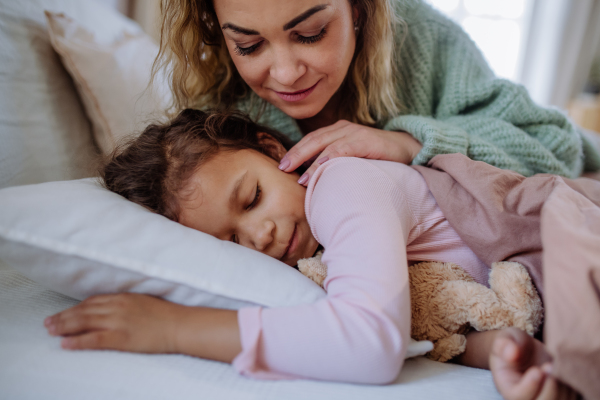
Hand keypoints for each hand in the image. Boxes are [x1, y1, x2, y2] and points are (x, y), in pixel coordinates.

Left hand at [44, 293, 183, 353]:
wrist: (179, 325)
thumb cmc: (166, 315)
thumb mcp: (143, 302)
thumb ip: (126, 303)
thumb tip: (111, 307)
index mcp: (123, 297)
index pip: (92, 301)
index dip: (74, 308)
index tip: (62, 313)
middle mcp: (117, 307)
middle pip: (83, 310)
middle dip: (63, 317)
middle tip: (47, 323)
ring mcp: (118, 322)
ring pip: (84, 322)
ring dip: (64, 326)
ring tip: (50, 331)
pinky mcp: (121, 337)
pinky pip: (94, 339)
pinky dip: (78, 341)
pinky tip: (65, 344)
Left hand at [278, 120, 421, 185]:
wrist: (409, 150)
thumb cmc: (378, 158)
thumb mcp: (352, 159)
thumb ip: (335, 163)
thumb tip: (314, 180)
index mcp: (337, 132)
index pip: (311, 140)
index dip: (295, 152)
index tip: (281, 166)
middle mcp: (342, 129)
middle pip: (312, 140)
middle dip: (295, 154)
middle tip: (281, 168)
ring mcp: (354, 133)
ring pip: (324, 145)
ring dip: (309, 160)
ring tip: (298, 176)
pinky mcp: (365, 140)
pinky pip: (342, 149)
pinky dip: (329, 159)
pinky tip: (319, 169)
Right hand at [489, 328, 577, 399]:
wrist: (529, 351)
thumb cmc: (515, 343)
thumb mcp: (507, 338)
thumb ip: (505, 344)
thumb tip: (512, 353)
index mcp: (508, 387)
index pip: (517, 396)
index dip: (529, 386)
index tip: (537, 369)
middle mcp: (527, 398)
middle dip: (550, 389)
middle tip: (551, 366)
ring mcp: (544, 399)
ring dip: (562, 386)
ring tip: (558, 364)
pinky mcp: (560, 397)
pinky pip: (570, 399)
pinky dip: (572, 387)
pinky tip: (566, 370)